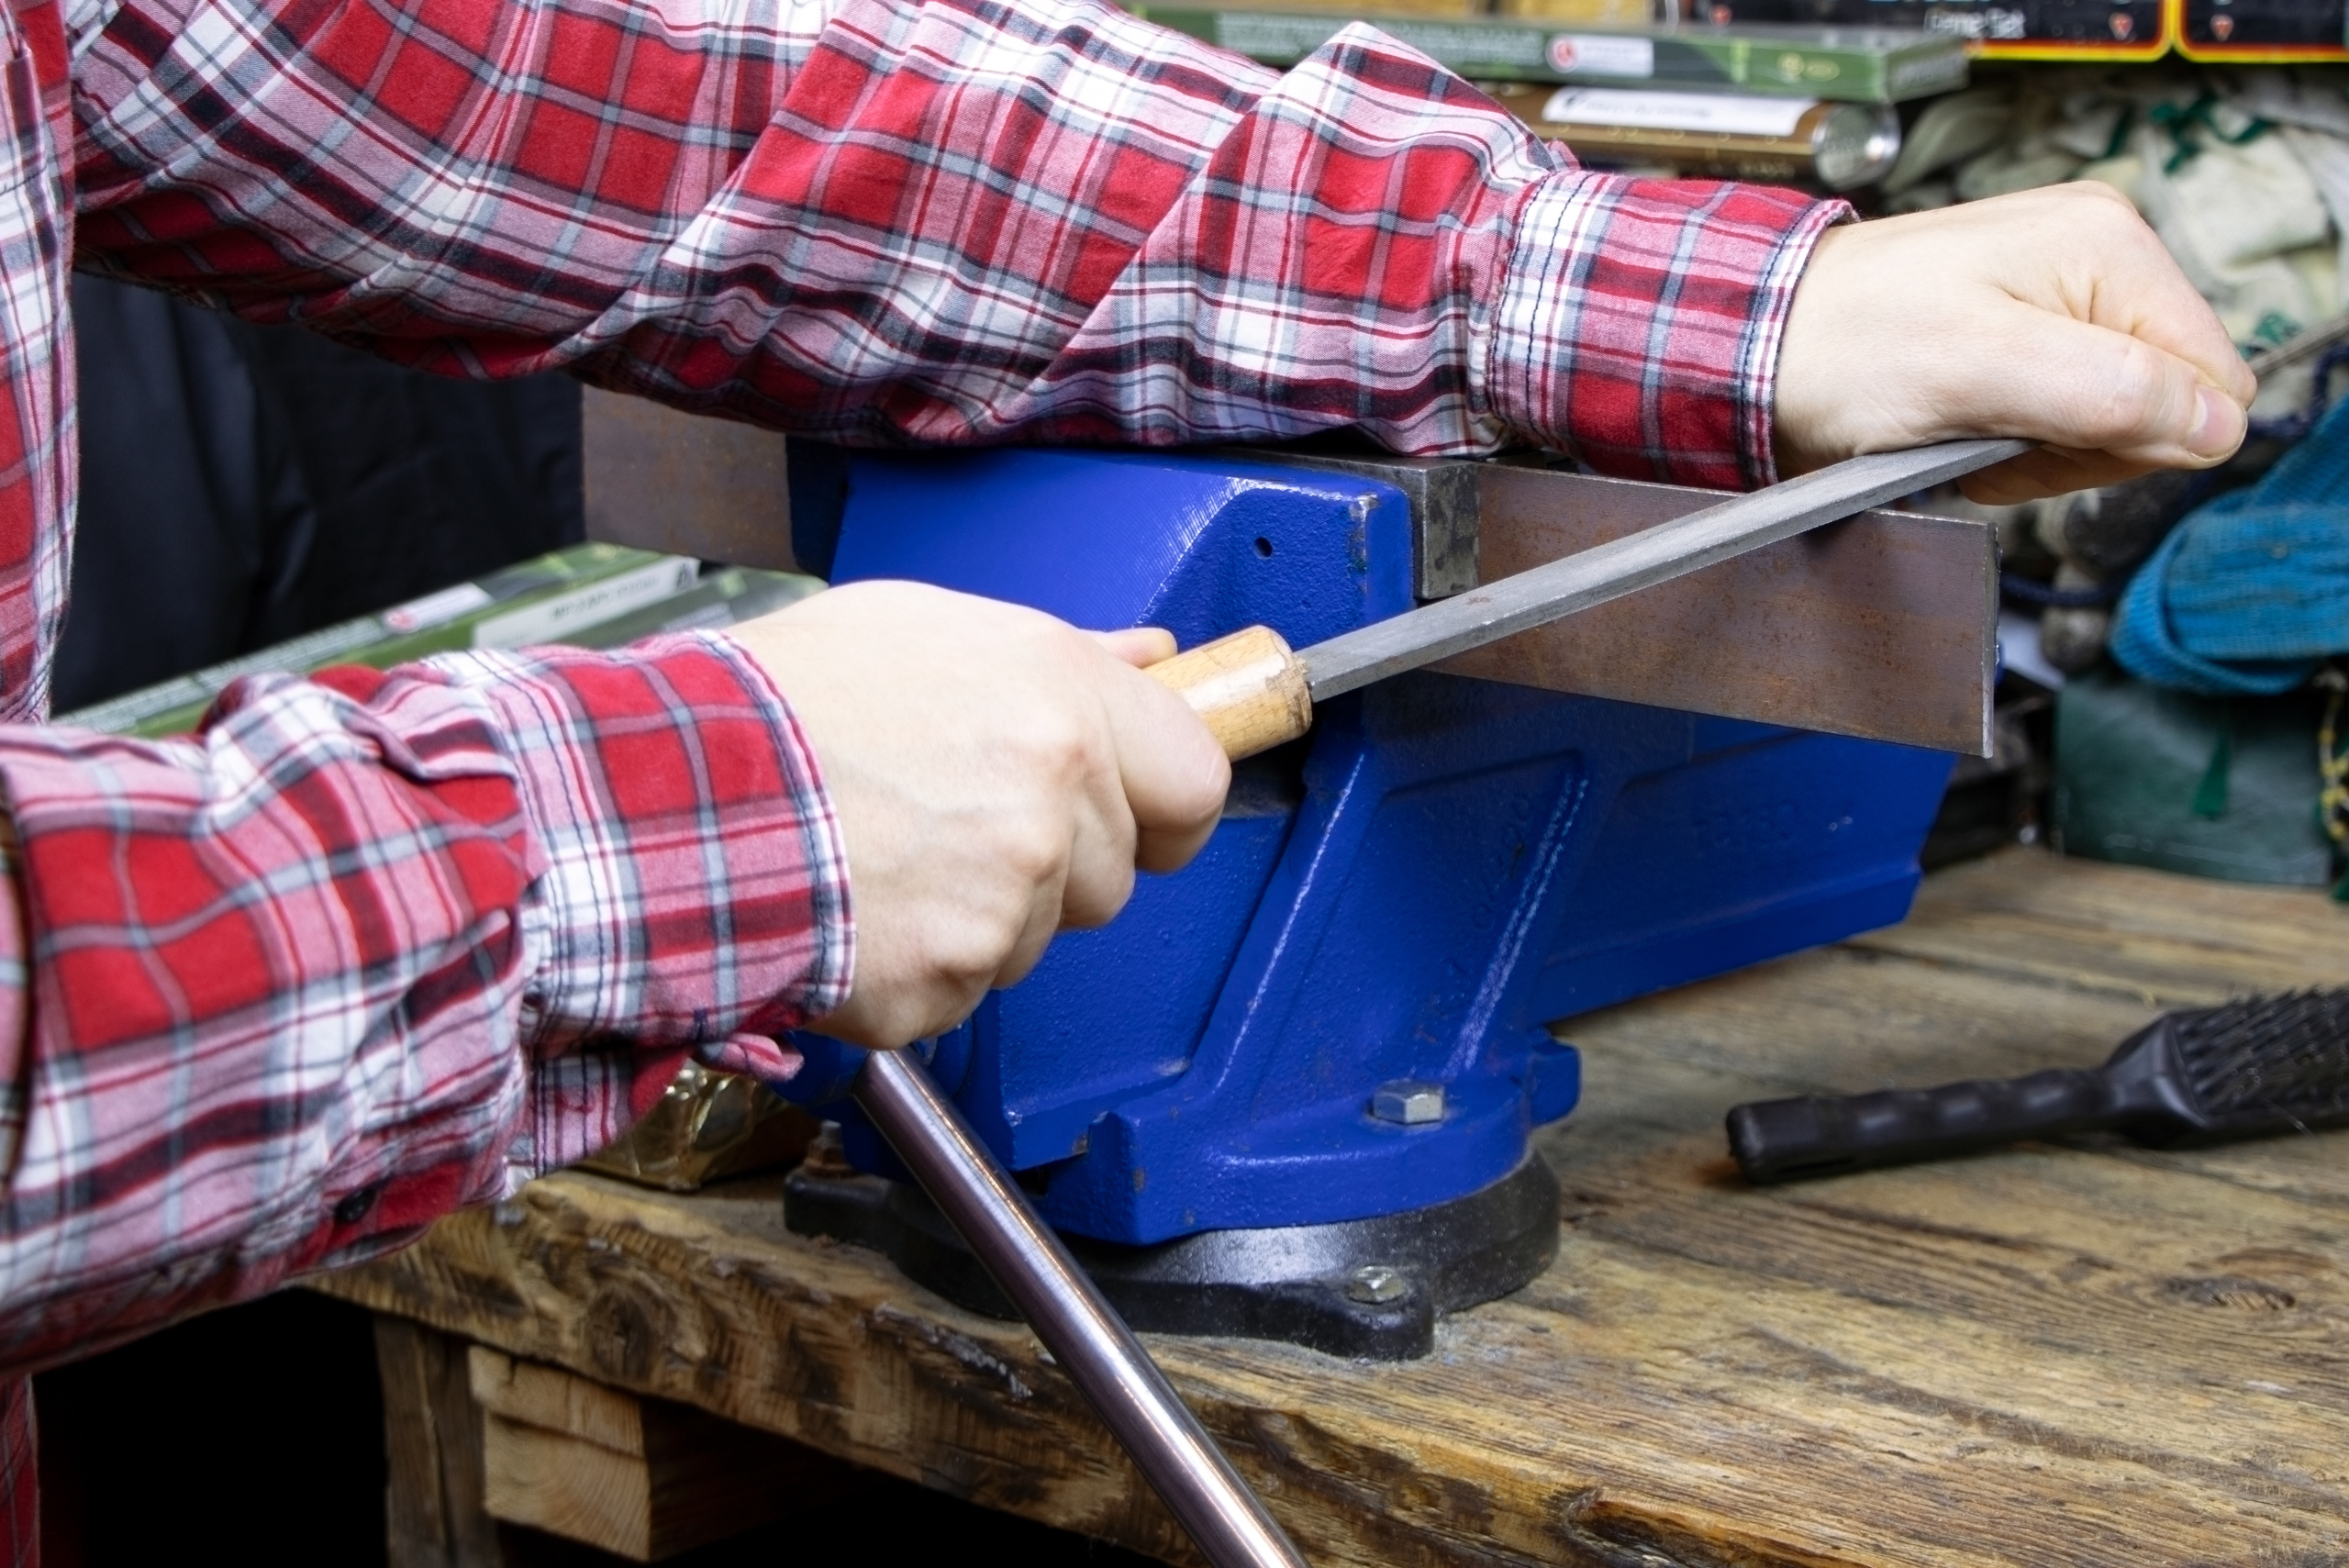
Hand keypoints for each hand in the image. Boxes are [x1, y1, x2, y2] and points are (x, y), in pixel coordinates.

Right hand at [724, 582, 1229, 1049]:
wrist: (658, 796)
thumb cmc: (774, 702)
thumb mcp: (922, 629)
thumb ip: (1059, 654)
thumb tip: (1150, 657)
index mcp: (1061, 703)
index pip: (1195, 782)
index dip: (1164, 806)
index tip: (1138, 816)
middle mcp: (1051, 807)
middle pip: (1110, 875)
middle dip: (1049, 863)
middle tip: (948, 821)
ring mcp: (1001, 907)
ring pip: (1034, 938)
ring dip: (979, 917)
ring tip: (881, 855)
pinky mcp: (942, 986)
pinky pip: (961, 992)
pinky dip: (915, 968)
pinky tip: (856, 908)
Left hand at [1772, 183, 2257, 503]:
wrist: (1758, 346)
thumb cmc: (1842, 345)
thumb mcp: (1981, 370)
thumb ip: (2108, 394)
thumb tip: (2214, 423)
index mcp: (2110, 248)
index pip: (2212, 379)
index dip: (2141, 436)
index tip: (2051, 439)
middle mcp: (2099, 260)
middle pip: (2166, 402)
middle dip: (2084, 446)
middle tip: (1996, 436)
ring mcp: (2062, 296)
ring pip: (2117, 419)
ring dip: (2044, 451)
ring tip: (1967, 428)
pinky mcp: (2026, 334)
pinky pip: (2065, 416)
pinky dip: (2017, 443)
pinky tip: (1963, 428)